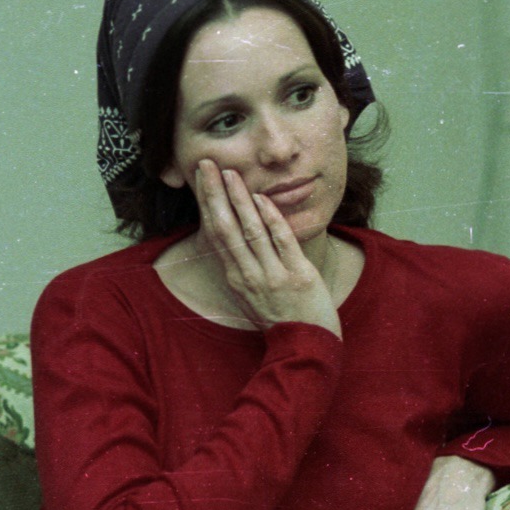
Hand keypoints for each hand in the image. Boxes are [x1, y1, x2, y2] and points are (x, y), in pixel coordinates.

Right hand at [194, 159, 341, 336]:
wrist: (308, 345)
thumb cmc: (281, 316)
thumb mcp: (253, 293)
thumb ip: (243, 265)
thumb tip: (233, 236)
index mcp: (236, 277)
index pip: (216, 233)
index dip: (207, 204)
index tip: (201, 177)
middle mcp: (248, 276)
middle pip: (226, 228)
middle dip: (215, 194)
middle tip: (207, 165)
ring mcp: (272, 276)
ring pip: (251, 232)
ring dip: (240, 200)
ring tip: (231, 174)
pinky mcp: (297, 276)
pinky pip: (281, 242)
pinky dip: (271, 219)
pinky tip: (262, 198)